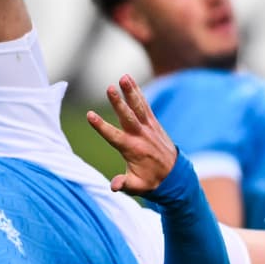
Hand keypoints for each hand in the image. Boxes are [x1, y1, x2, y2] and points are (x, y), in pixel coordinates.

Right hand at [86, 75, 177, 195]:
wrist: (175, 176)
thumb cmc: (151, 182)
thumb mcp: (138, 187)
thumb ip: (125, 184)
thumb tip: (113, 187)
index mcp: (132, 149)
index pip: (113, 136)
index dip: (101, 126)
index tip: (89, 115)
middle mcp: (141, 136)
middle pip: (128, 116)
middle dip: (118, 102)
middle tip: (110, 88)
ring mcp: (149, 128)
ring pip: (139, 106)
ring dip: (131, 91)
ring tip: (123, 77)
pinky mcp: (154, 123)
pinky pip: (145, 106)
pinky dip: (138, 94)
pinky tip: (130, 82)